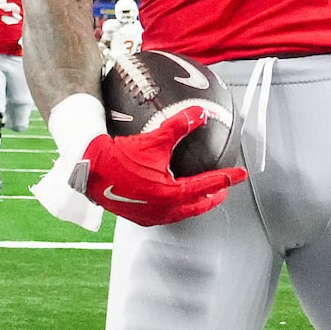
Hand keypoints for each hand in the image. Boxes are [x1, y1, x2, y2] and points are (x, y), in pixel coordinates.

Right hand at [37, 106, 246, 230]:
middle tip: (224, 188)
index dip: (226, 179)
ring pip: (182, 213)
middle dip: (213, 197)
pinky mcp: (138, 217)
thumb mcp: (154, 139)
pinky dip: (177, 208)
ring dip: (195, 204)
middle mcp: (162, 210)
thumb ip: (180, 125)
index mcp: (170, 194)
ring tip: (203, 195)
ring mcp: (150, 216)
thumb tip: (201, 113)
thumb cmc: (120, 155)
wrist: (90, 169)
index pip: (207, 186)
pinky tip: (174, 199)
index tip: (240, 174)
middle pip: (197, 206)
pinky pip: (166, 215)